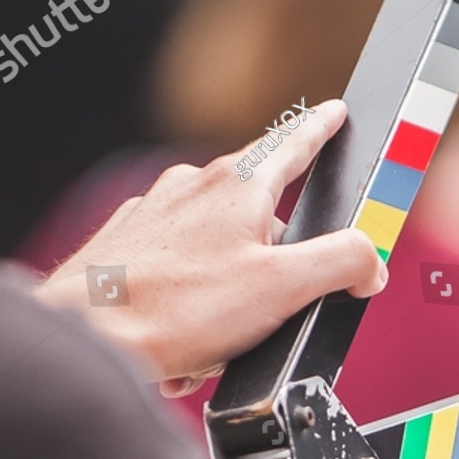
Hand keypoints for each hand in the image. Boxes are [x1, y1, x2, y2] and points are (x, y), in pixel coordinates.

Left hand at [34, 99, 386, 392]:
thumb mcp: (283, 288)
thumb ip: (340, 264)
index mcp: (237, 185)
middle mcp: (191, 187)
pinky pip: (177, 278)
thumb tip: (369, 261)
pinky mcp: (125, 250)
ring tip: (218, 341)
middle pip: (257, 210)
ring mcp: (153, 215)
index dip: (321, 129)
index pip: (293, 143)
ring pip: (215, 251)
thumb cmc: (181, 309)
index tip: (334, 111)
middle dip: (274, 259)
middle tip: (279, 304)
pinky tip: (183, 347)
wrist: (88, 336)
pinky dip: (190, 311)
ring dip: (229, 296)